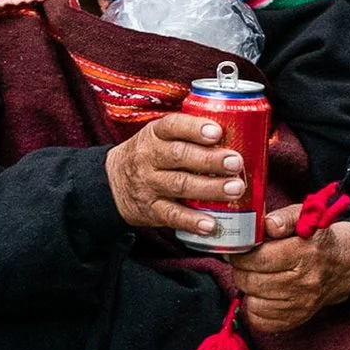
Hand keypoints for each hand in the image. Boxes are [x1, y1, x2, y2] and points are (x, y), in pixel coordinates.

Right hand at [106, 110, 244, 236]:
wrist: (111, 183)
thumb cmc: (148, 156)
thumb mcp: (159, 136)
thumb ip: (188, 134)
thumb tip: (238, 131)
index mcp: (154, 135)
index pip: (172, 126)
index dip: (195, 128)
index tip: (217, 131)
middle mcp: (149, 158)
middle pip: (180, 156)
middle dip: (210, 160)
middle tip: (236, 162)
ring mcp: (149, 185)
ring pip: (179, 185)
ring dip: (209, 188)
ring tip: (234, 189)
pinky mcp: (150, 210)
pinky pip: (172, 216)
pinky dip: (192, 221)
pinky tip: (211, 223)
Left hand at [231, 207, 349, 332]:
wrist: (342, 265)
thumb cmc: (315, 239)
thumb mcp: (303, 218)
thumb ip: (283, 218)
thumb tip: (269, 225)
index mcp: (304, 252)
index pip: (259, 258)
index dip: (241, 254)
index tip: (238, 250)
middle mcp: (305, 282)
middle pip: (252, 281)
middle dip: (240, 271)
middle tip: (243, 263)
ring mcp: (302, 304)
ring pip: (254, 303)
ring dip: (248, 289)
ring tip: (256, 276)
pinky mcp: (298, 319)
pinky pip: (261, 320)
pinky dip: (255, 307)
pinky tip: (262, 294)